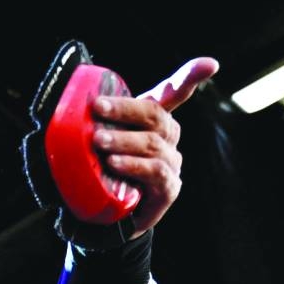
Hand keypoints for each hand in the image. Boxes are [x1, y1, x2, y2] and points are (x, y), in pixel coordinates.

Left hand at [91, 57, 219, 235]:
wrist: (106, 218)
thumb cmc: (99, 171)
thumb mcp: (94, 142)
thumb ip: (93, 122)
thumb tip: (72, 99)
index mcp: (153, 120)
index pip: (174, 93)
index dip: (191, 76)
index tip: (210, 64)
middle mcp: (168, 138)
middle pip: (155, 115)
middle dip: (125, 109)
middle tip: (97, 108)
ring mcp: (171, 163)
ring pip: (153, 143)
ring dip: (123, 140)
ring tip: (98, 141)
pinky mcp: (169, 189)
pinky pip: (155, 171)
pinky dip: (134, 165)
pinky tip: (115, 164)